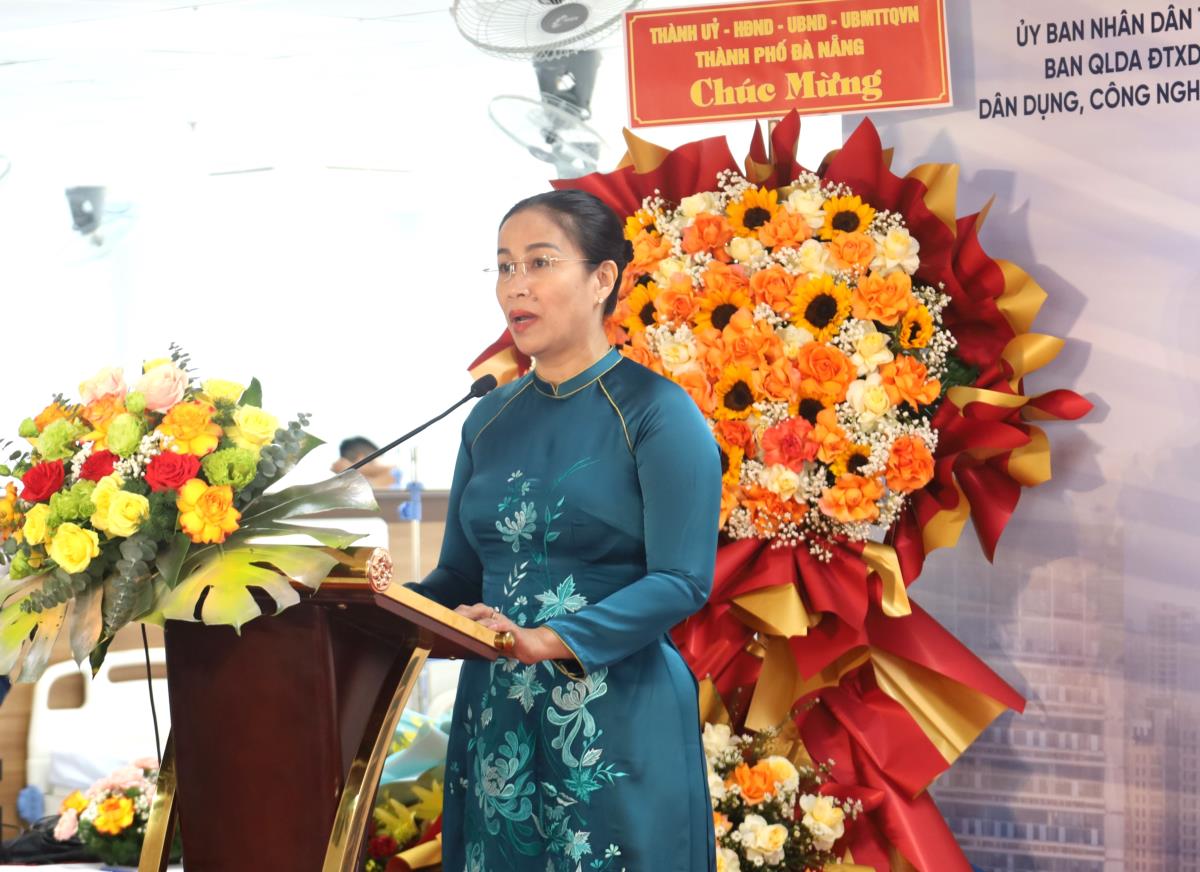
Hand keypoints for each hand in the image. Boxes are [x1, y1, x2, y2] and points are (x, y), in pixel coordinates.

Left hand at [455, 603, 569, 664]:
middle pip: (476, 609)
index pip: (469, 611)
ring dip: (475, 618)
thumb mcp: (489, 643)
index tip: (441, 619)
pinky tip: (488, 629)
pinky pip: (503, 625)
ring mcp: (503, 621)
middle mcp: (494, 617)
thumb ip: (476, 642)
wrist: (532, 647)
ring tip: (463, 624)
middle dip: (462, 613)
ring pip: (487, 614)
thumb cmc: (508, 644)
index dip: (456, 614)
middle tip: (448, 620)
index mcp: (486, 619)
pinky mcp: (513, 630)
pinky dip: (495, 626)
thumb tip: (454, 650)